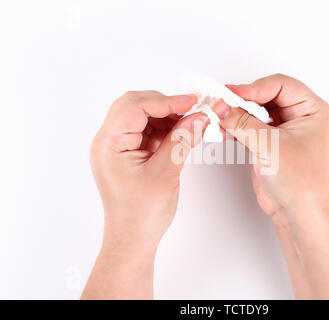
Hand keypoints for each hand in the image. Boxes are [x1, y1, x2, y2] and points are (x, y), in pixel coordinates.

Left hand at [83, 90, 207, 298]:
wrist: (133, 240)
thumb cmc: (141, 215)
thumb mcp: (165, 173)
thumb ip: (182, 140)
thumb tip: (198, 117)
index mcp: (108, 144)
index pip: (135, 107)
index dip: (166, 100)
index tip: (192, 101)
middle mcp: (108, 141)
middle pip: (135, 106)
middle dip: (166, 105)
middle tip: (193, 109)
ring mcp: (117, 147)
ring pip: (142, 116)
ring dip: (167, 116)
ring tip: (191, 122)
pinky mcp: (128, 154)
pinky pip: (146, 131)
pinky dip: (165, 128)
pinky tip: (182, 132)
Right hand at [212, 73, 328, 218]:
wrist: (299, 213)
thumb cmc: (301, 183)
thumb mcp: (270, 146)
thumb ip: (243, 122)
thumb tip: (222, 105)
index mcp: (311, 110)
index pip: (281, 85)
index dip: (255, 88)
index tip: (232, 95)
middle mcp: (299, 116)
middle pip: (267, 95)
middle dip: (243, 99)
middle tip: (222, 102)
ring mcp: (283, 129)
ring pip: (256, 110)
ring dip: (238, 112)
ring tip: (220, 116)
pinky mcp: (269, 142)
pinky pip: (250, 125)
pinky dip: (236, 126)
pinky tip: (224, 129)